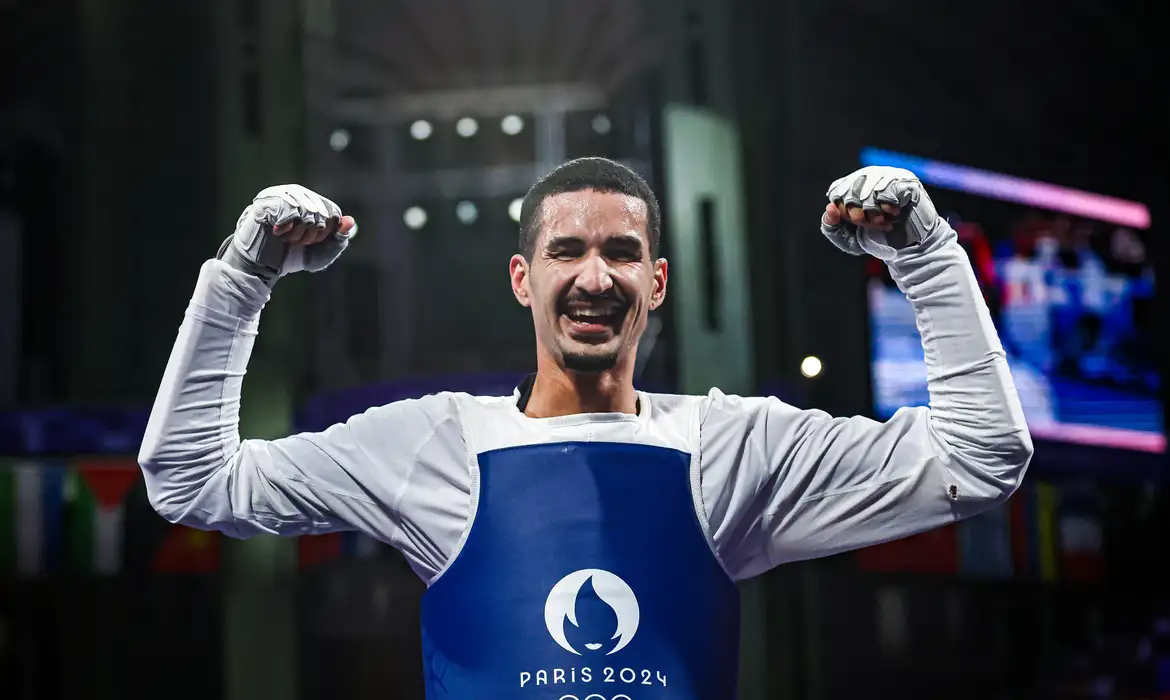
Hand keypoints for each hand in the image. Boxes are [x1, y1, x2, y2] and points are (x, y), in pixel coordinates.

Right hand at [217, 184, 357, 285]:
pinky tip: (277, 233)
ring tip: (287, 238)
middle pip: (322, 212)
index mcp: (313, 202)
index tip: (314, 241)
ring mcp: (280, 194)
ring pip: (306, 210)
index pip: (334, 212)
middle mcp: (298, 194)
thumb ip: (339, 238)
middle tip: (298, 242)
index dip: (327, 232)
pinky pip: (289, 211)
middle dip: (312, 235)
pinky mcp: (266, 201)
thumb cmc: (292, 256)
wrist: (264, 267)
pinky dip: (287, 228)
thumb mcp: (322, 252)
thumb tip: (349, 222)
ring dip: (299, 233)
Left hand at [819, 166, 941, 260]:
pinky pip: (891, 187)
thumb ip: (831, 225)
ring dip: (873, 210)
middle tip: (868, 224)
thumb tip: (829, 208)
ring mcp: (889, 175)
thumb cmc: (876, 239)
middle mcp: (869, 176)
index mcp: (852, 186)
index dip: (842, 208)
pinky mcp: (907, 181)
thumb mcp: (847, 238)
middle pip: (852, 188)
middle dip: (857, 212)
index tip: (852, 221)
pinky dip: (888, 205)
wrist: (907, 247)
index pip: (837, 190)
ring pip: (871, 186)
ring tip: (881, 222)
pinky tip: (893, 214)